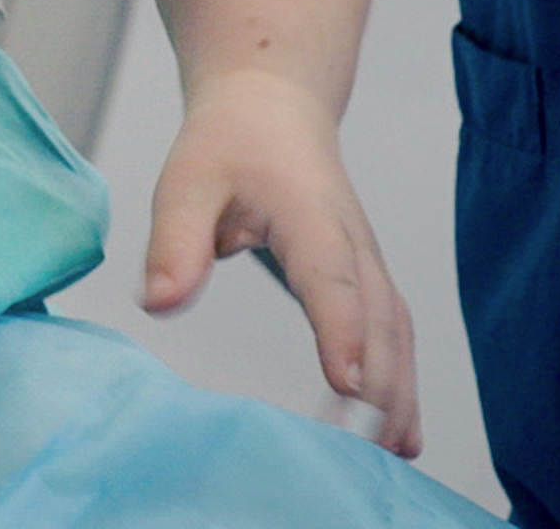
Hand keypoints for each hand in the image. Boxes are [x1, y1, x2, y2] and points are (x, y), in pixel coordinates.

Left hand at [142, 67, 420, 457]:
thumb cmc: (229, 144)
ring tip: (394, 454)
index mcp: (310, 217)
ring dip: (400, 392)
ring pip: (396, 332)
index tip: (348, 385)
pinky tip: (399, 433)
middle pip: (379, 319)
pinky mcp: (368, 278)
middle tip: (369, 450)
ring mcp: (367, 262)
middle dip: (381, 385)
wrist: (271, 106)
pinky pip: (394, 334)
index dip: (342, 331)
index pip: (331, 280)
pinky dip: (401, 382)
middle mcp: (352, 244)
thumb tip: (159, 304)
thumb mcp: (187, 181)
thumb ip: (175, 241)